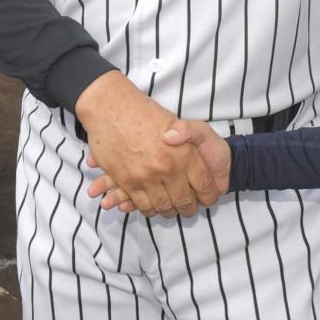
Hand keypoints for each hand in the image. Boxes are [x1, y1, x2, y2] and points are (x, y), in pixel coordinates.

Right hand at [77, 71, 220, 218]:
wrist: (111, 107)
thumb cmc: (144, 112)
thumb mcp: (176, 119)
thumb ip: (191, 135)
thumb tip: (199, 160)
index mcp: (185, 152)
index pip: (204, 184)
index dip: (209, 195)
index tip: (208, 198)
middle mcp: (168, 167)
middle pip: (184, 201)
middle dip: (189, 208)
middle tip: (189, 209)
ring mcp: (147, 176)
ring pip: (163, 206)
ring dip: (168, 211)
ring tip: (171, 209)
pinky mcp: (127, 182)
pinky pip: (142, 205)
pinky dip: (148, 209)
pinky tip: (152, 207)